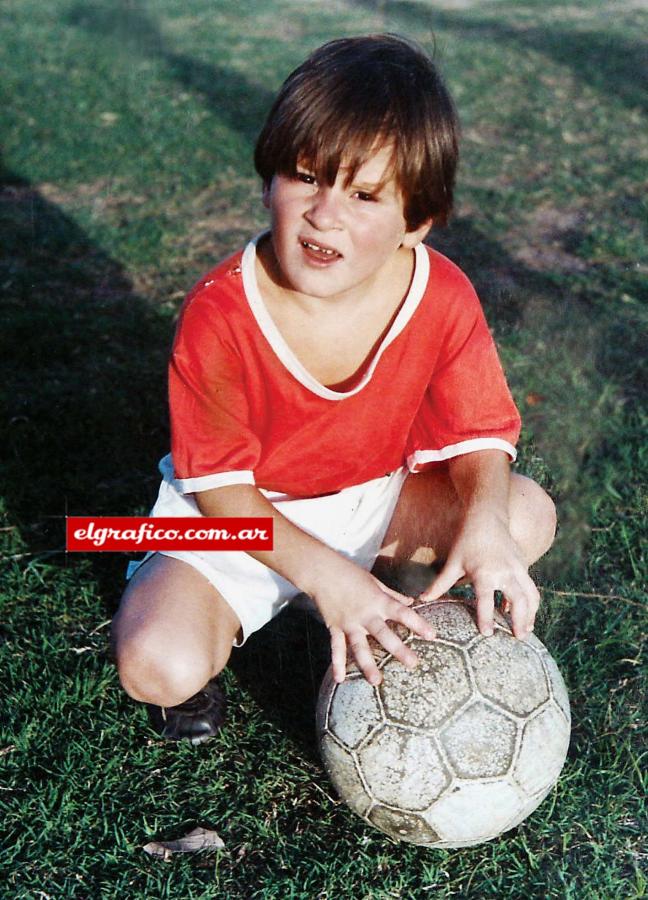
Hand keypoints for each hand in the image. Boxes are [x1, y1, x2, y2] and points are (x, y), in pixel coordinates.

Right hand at [310, 559, 435, 685]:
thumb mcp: (375, 582)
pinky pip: (336, 648)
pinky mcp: (335, 627)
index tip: (432, 635)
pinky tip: (339, 679)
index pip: (402, 612)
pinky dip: (337, 664)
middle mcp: (365, 614)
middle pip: (383, 634)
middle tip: (413, 664)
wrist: (322, 572)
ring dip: (367, 664)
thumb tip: (411, 602)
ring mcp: (349, 622)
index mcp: (378, 600)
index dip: (418, 623)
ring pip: (359, 646)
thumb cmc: (350, 573)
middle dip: (399, 650)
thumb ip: (393, 595)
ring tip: (376, 681)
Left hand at [420, 509, 539, 639]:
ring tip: (526, 631)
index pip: (486, 599)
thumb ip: (440, 584)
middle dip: (520, 620)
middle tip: (518, 638)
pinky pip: (530, 587)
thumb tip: (422, 600)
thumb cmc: (467, 540)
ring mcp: (518, 568)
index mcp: (484, 572)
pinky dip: (531, 602)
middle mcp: (505, 571)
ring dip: (531, 614)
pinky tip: (526, 615)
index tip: (488, 634)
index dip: (486, 617)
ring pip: (531, 595)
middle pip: (518, 599)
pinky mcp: (524, 565)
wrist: (487, 516)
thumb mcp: (453, 562)